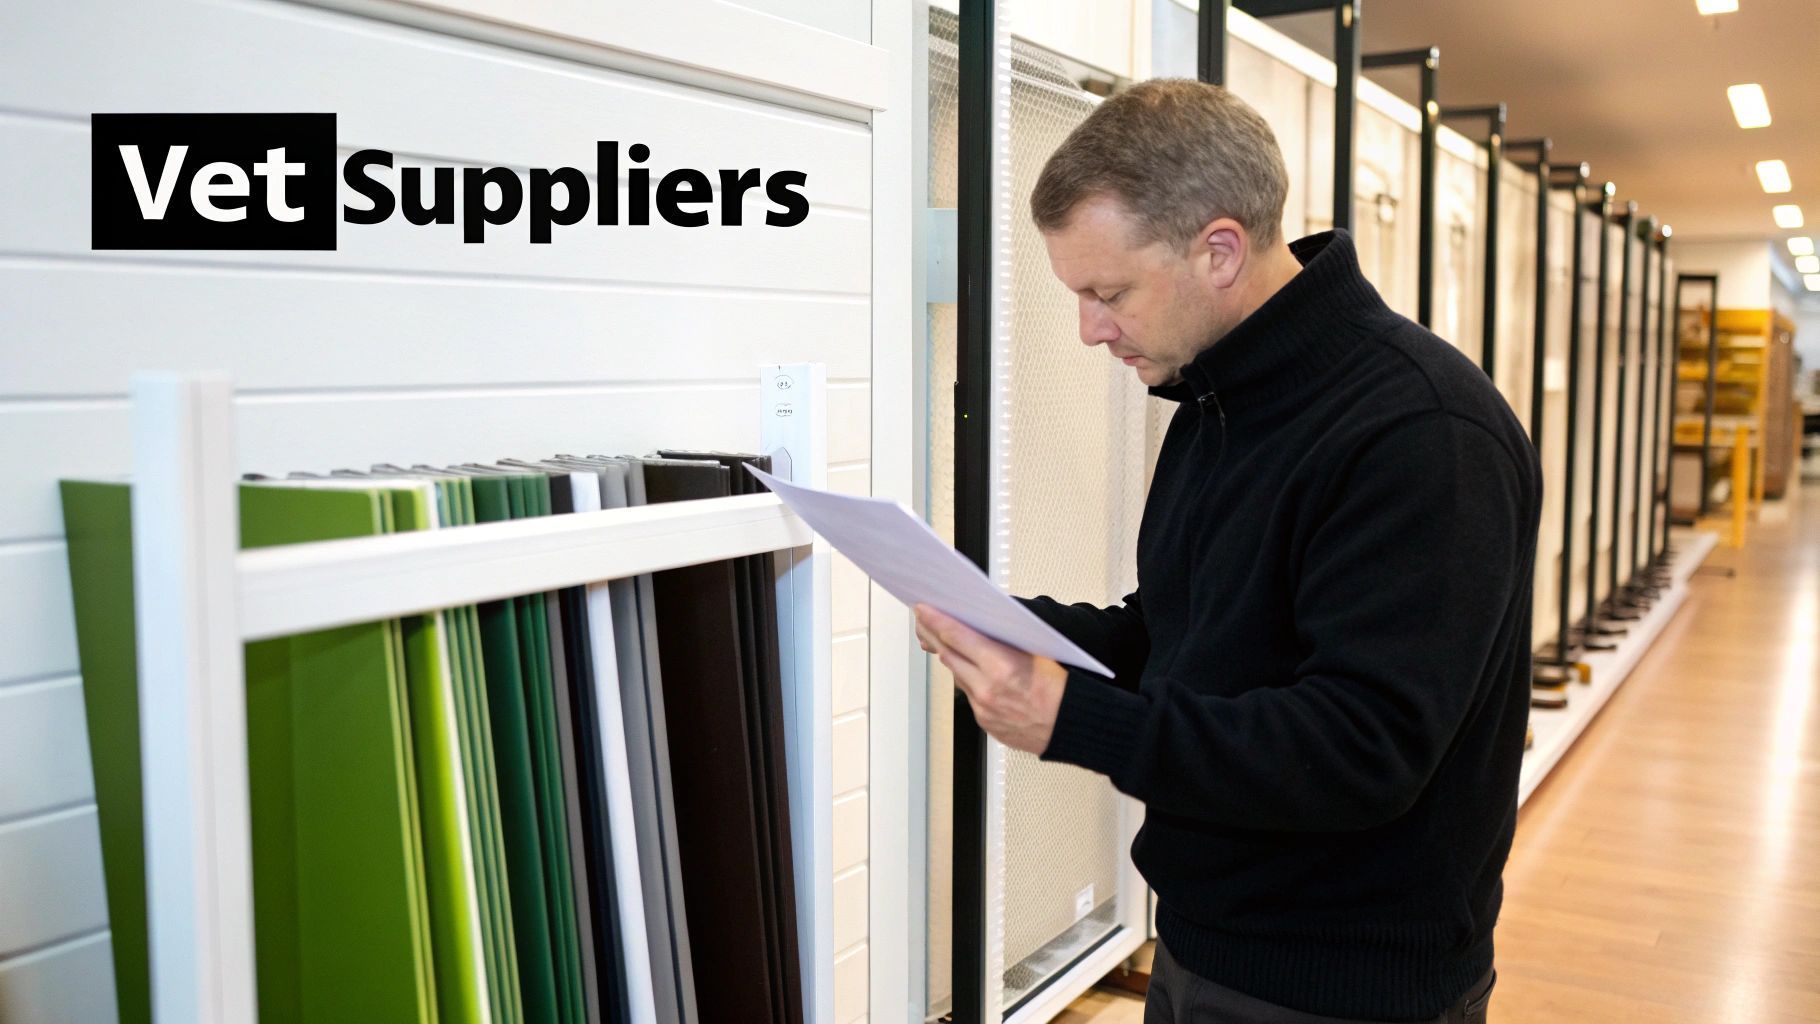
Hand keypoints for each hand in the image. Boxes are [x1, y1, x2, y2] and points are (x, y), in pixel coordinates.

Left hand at [914, 604, 1067, 755]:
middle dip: (934, 636)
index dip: (936, 621)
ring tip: (944, 642)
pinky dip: (967, 681)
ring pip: (956, 676)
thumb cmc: (1062, 689)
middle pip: (949, 655)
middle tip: (924, 621)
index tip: (923, 610)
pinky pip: (968, 696)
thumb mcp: (1037, 652)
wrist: (1072, 726)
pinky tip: (969, 671)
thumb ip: (1004, 641)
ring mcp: (983, 709)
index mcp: (1001, 667)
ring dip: (950, 658)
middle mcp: (987, 689)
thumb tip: (982, 626)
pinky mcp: (984, 722)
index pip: (957, 637)